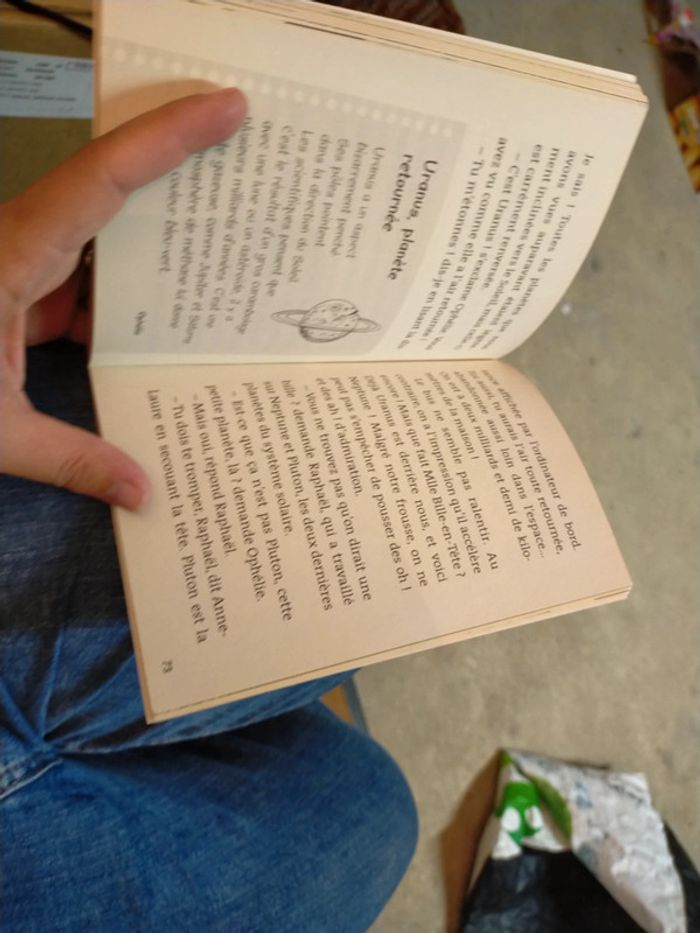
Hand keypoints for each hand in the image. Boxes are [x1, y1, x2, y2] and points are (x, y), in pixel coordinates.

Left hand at [0, 88, 246, 508]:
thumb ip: (68, 459)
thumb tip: (142, 493)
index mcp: (12, 256)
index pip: (102, 179)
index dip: (167, 137)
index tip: (226, 107)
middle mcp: (18, 246)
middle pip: (110, 192)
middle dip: (178, 178)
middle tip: (247, 169)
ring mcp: (17, 267)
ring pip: (99, 241)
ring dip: (155, 249)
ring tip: (224, 253)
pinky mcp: (15, 294)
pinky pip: (80, 283)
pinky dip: (119, 300)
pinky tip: (158, 322)